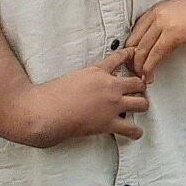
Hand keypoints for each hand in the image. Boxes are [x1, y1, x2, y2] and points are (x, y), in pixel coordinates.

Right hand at [19, 56, 148, 146]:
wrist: (43, 112)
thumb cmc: (49, 95)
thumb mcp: (71, 77)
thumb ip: (85, 77)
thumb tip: (85, 83)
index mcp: (97, 71)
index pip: (119, 58)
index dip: (129, 55)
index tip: (135, 54)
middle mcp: (110, 86)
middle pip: (138, 82)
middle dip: (140, 86)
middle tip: (138, 90)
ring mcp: (112, 104)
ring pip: (142, 103)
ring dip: (142, 105)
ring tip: (138, 108)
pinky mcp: (109, 122)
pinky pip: (131, 128)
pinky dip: (136, 131)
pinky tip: (136, 132)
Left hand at [122, 0, 185, 81]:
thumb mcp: (182, 16)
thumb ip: (168, 25)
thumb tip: (158, 44)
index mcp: (158, 8)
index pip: (134, 31)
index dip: (131, 49)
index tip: (134, 61)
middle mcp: (157, 13)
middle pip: (134, 41)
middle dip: (131, 60)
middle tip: (135, 72)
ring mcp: (164, 22)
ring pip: (141, 49)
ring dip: (139, 67)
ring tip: (142, 77)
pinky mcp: (173, 33)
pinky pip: (154, 54)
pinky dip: (149, 68)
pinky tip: (150, 76)